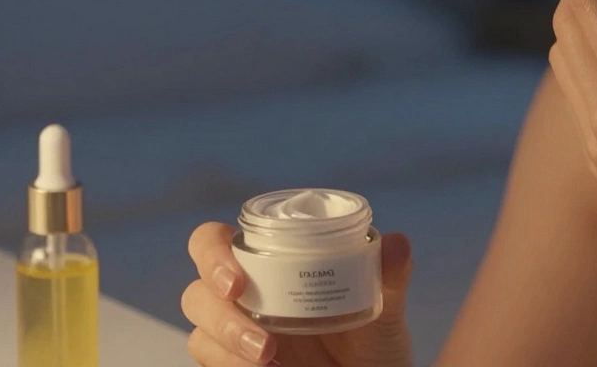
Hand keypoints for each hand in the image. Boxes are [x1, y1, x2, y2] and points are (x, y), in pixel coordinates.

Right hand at [182, 222, 414, 366]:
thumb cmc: (374, 341)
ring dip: (227, 347)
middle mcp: (245, 296)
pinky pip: (211, 364)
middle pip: (197, 291)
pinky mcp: (235, 365)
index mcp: (270, 264)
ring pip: (199, 333)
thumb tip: (398, 243)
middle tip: (262, 340)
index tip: (237, 281)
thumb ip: (391, 277)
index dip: (212, 253)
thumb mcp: (387, 310)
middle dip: (218, 313)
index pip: (215, 241)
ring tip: (269, 361)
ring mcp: (236, 334)